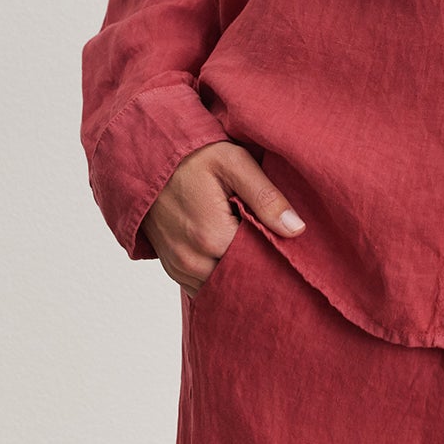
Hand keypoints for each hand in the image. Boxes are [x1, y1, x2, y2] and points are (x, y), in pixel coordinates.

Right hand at [141, 140, 305, 298]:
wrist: (147, 157)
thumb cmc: (192, 155)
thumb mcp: (234, 163)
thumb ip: (266, 198)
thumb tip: (296, 230)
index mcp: (212, 237)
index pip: (258, 266)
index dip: (277, 256)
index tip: (290, 245)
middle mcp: (193, 261)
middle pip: (239, 281)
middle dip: (259, 268)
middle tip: (277, 249)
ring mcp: (179, 267)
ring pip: (220, 287)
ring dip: (238, 274)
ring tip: (254, 249)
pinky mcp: (172, 267)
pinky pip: (202, 286)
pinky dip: (219, 276)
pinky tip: (232, 256)